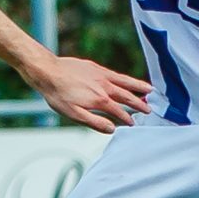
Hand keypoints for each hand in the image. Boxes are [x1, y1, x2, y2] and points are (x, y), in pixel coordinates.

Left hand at [28, 55, 152, 133]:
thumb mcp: (73, 114)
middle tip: (148, 110)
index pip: (119, 112)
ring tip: (149, 90)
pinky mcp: (96, 68)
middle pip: (126, 96)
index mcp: (100, 100)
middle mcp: (104, 87)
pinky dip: (125, 78)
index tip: (133, 124)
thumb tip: (111, 129)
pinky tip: (127, 80)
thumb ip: (94, 122)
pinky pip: (116, 74)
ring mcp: (101, 76)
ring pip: (125, 82)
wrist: (48, 71)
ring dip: (138, 87)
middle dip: (138, 104)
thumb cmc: (57, 94)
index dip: (127, 119)